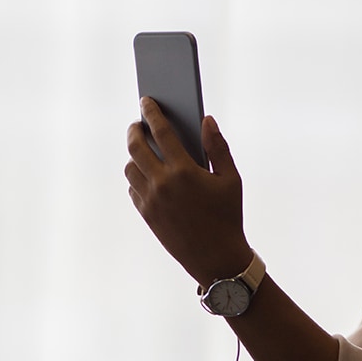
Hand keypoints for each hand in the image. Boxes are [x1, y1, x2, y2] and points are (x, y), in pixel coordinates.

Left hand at [125, 99, 251, 286]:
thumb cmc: (228, 218)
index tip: (147, 101)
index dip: (151, 112)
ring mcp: (151, 201)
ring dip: (134, 155)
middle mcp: (162, 184)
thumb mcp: (231, 181)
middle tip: (138, 124)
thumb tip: (206, 120)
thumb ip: (218, 147)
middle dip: (134, 130)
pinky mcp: (147, 215)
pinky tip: (146, 173)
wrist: (217, 260)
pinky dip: (137, 177)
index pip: (160, 130)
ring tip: (143, 149)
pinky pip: (133, 188)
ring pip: (130, 167)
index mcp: (184, 171)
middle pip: (135, 146)